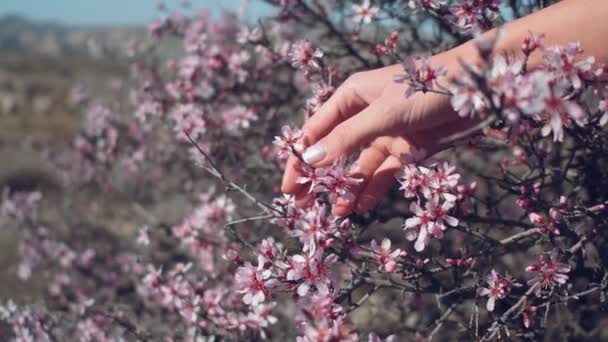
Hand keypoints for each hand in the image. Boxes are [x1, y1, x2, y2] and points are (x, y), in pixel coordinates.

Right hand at [281, 53, 476, 216]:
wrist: (477, 89)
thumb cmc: (424, 89)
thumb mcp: (380, 114)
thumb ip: (346, 139)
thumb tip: (311, 160)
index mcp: (351, 98)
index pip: (315, 131)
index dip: (300, 158)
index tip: (288, 186)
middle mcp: (365, 116)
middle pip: (334, 151)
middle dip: (319, 177)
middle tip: (303, 206)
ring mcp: (386, 134)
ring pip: (359, 166)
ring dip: (347, 188)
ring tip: (336, 212)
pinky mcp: (407, 149)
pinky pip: (384, 173)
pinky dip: (373, 189)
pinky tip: (362, 207)